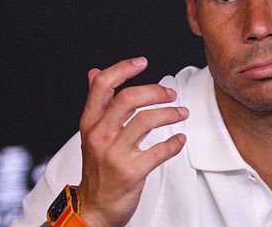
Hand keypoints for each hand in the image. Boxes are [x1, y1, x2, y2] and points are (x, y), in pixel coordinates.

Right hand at [77, 57, 188, 226]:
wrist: (94, 208)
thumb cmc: (97, 169)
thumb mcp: (90, 133)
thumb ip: (97, 103)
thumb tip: (94, 72)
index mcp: (90, 123)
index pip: (103, 86)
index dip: (123, 68)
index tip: (142, 62)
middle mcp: (99, 135)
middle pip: (129, 99)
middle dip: (155, 91)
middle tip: (170, 94)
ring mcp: (115, 154)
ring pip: (147, 120)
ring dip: (170, 113)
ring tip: (181, 113)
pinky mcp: (132, 171)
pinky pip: (160, 150)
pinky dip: (175, 143)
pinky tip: (180, 139)